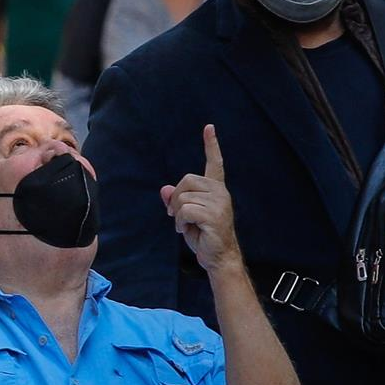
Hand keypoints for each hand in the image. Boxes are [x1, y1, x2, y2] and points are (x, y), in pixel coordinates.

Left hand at [160, 125, 240, 275]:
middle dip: (176, 199)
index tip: (209, 128)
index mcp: (216, 189)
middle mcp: (220, 192)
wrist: (217, 257)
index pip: (214, 162)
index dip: (211, 145)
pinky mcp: (214, 214)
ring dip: (177, 214)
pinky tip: (186, 229)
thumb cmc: (203, 236)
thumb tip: (165, 189)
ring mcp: (219, 202)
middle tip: (177, 216)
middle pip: (186, 181)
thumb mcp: (185, 216)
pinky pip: (185, 210)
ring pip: (183, 197)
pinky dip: (179, 221)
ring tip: (186, 225)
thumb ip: (176, 201)